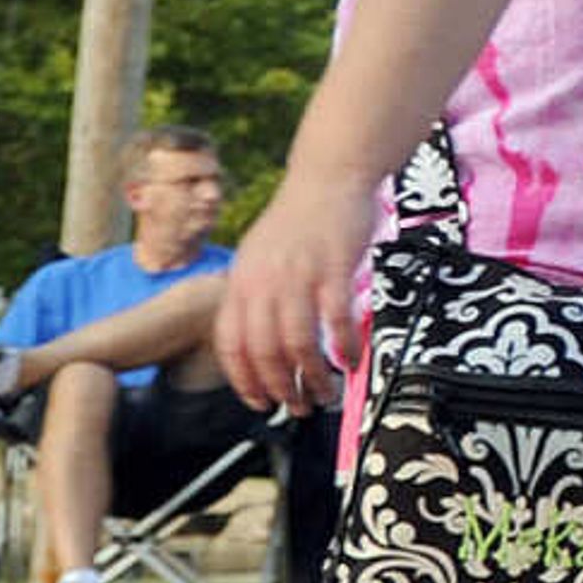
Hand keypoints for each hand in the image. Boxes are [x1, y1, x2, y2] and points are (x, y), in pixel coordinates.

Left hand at [217, 166, 379, 412]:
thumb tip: (263, 335)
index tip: (259, 401)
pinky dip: (344, 348)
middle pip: (263, 350)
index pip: (231, 343)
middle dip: (280, 389)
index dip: (243, 380)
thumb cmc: (300, 217)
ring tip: (325, 393)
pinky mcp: (332, 269)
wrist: (328, 175)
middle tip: (298, 407)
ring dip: (312, 377)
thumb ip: (257, 293)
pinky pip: (335, 322)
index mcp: (241, 281)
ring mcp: (297, 276)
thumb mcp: (261, 255)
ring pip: (297, 343)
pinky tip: (351, 361)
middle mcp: (263, 282)